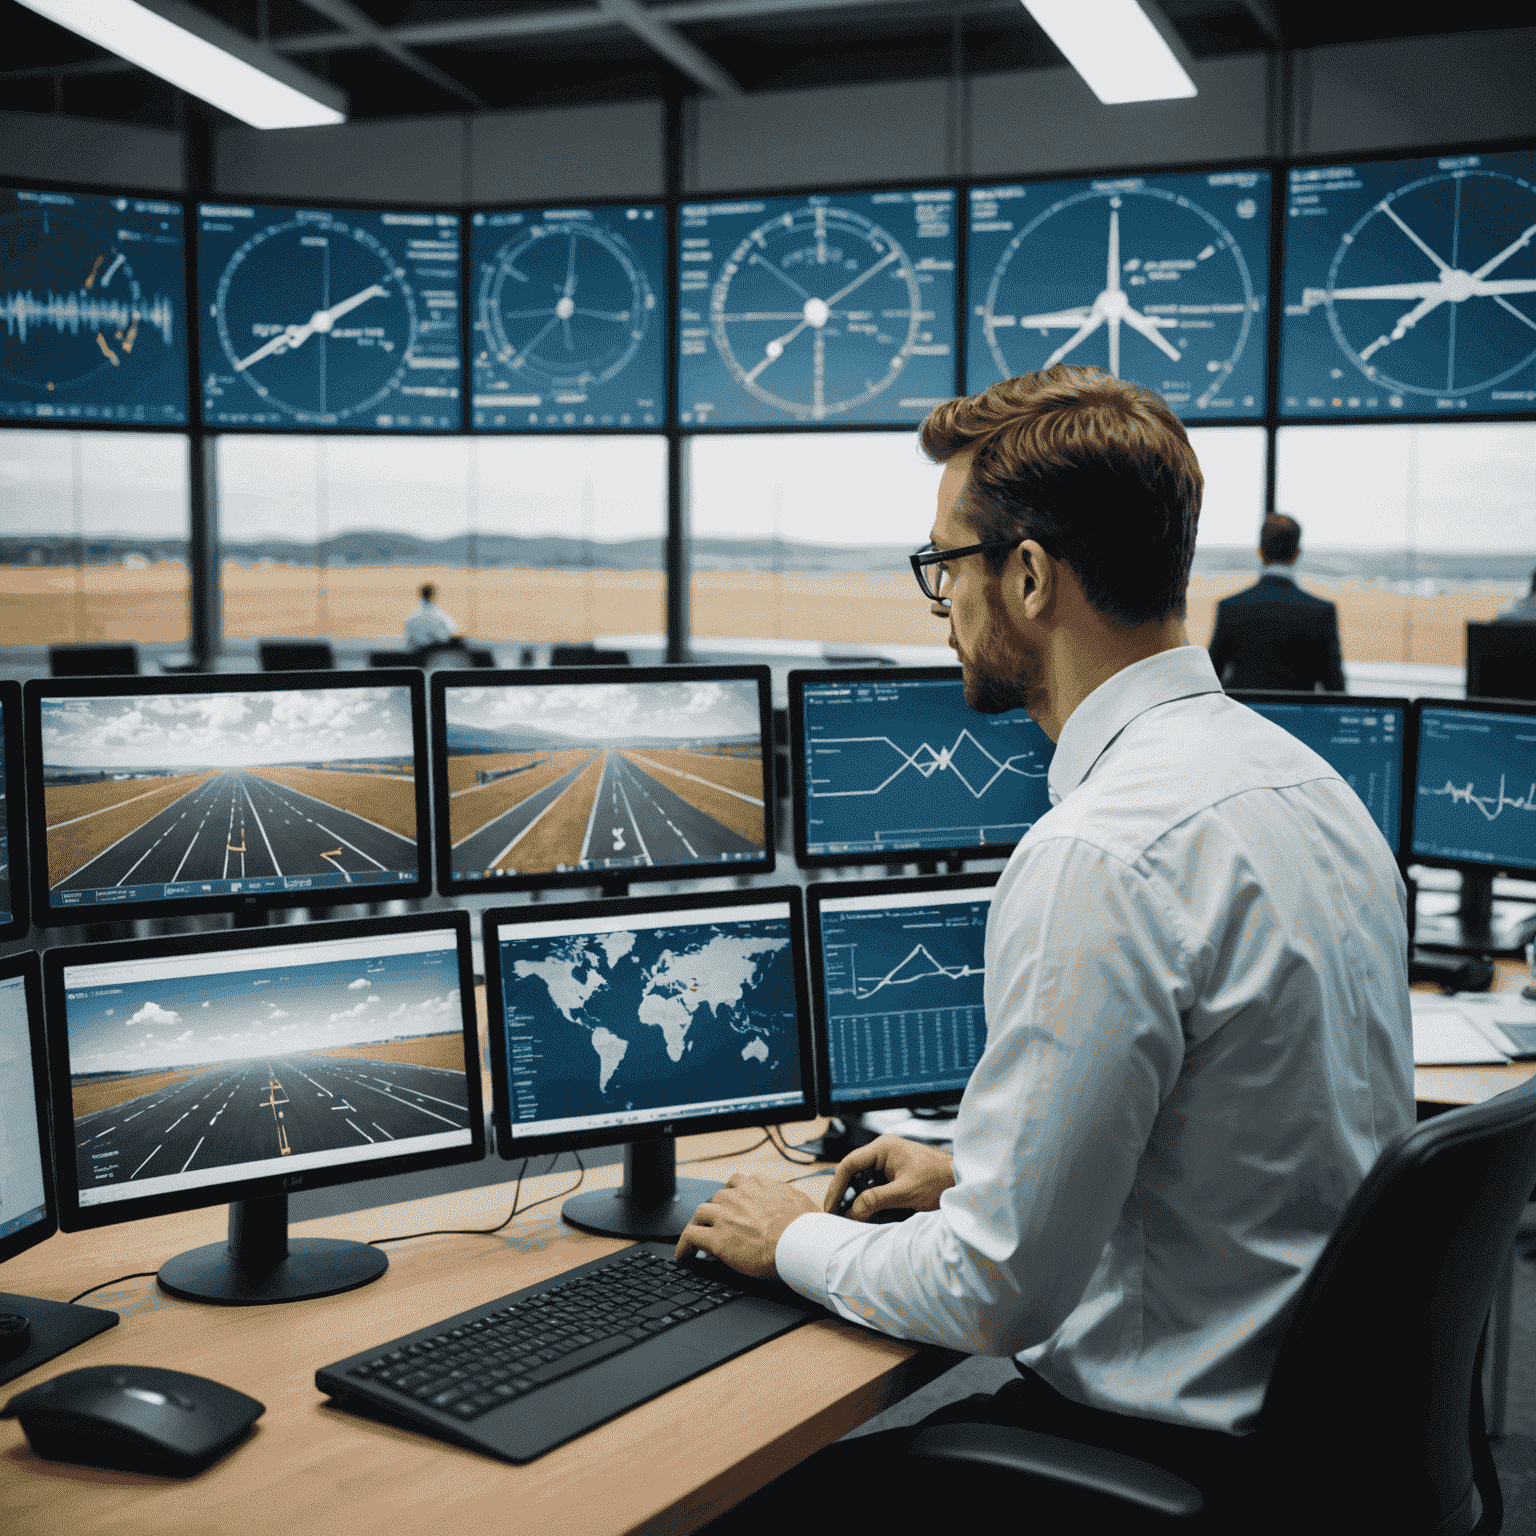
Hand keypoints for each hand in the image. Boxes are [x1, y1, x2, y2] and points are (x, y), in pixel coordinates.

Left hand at [673, 1172, 818, 1278]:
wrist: (799, 1243)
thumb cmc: (805, 1228)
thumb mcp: (801, 1202)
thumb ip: (790, 1199)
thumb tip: (797, 1205)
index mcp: (758, 1184)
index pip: (737, 1183)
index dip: (732, 1197)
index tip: (731, 1207)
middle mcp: (738, 1195)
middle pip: (717, 1198)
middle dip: (715, 1211)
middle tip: (714, 1224)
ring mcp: (725, 1215)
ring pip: (700, 1213)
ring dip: (698, 1224)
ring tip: (696, 1237)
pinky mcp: (717, 1238)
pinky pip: (691, 1236)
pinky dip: (683, 1244)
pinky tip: (683, 1254)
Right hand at [823, 1136, 955, 1221]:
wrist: (961, 1181)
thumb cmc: (939, 1179)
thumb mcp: (905, 1192)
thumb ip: (876, 1199)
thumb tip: (853, 1211)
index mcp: (883, 1147)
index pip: (849, 1163)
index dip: (837, 1186)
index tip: (831, 1205)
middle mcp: (883, 1151)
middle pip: (853, 1171)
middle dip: (843, 1192)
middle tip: (835, 1213)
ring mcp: (888, 1161)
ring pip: (861, 1179)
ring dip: (854, 1196)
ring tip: (847, 1215)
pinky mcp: (894, 1173)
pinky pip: (873, 1184)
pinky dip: (866, 1198)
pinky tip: (863, 1211)